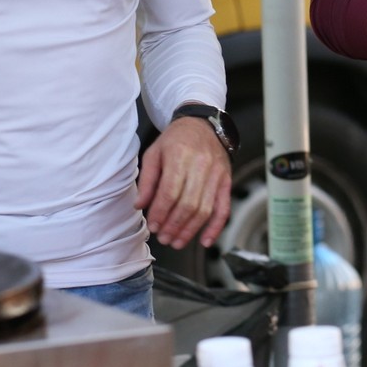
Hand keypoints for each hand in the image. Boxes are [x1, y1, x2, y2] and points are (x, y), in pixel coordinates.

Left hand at [136, 114, 231, 249]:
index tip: (152, 225)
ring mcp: (217, 174)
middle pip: (188, 203)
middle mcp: (201, 165)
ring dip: (190, 230)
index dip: (160, 213)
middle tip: (163, 237)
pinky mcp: (226, 181)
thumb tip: (140, 206)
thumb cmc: (176, 140)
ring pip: (205, 209)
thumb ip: (147, 180)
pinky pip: (224, 208)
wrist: (203, 125)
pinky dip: (216, 227)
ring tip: (176, 241)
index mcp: (180, 156)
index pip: (170, 192)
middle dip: (174, 225)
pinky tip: (205, 241)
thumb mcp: (154, 153)